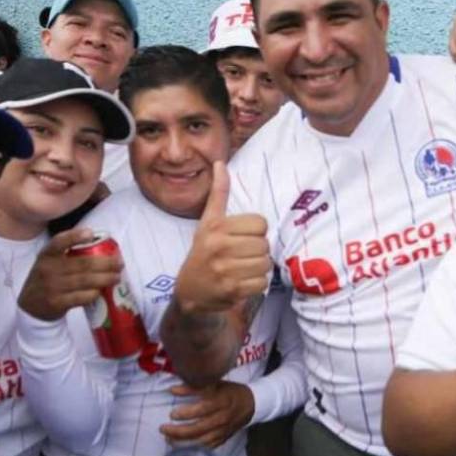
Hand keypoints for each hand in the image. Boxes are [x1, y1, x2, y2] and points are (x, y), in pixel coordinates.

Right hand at [17, 227, 121, 320]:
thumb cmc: (47, 278)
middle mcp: (48, 269)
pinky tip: (102, 291)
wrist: (30, 305)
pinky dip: (94, 294)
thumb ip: (67, 253)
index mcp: (47, 255)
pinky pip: (81, 297)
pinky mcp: (57, 303)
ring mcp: (52, 287)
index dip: (75, 236)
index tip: (91, 233)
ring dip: (105, 279)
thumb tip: (101, 247)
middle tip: (119, 263)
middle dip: (105, 263)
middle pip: (82, 264)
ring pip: (85, 281)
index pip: (59, 242)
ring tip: (117, 277)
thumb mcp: (50, 261)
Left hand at [160, 381, 254, 448]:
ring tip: (168, 438)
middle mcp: (223, 418)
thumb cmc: (229, 392)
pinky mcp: (222, 439)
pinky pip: (206, 447)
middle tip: (163, 428)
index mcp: (222, 402)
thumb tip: (172, 390)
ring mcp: (223, 431)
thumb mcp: (215, 384)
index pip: (203, 409)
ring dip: (182, 442)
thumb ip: (193, 387)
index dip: (187, 413)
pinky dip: (192, 449)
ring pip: (201, 441)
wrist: (250, 405)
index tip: (172, 414)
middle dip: (179, 431)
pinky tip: (180, 446)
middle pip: (199, 428)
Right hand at [175, 162, 270, 313]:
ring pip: (265, 263)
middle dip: (258, 252)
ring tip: (243, 269)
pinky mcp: (231, 289)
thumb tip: (220, 163)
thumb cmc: (203, 253)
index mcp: (216, 226)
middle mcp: (219, 246)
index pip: (260, 223)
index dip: (256, 232)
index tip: (242, 238)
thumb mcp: (207, 222)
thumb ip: (218, 194)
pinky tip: (243, 282)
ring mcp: (224, 269)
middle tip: (243, 256)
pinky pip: (262, 282)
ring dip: (259, 268)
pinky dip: (257, 284)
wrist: (190, 292)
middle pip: (264, 244)